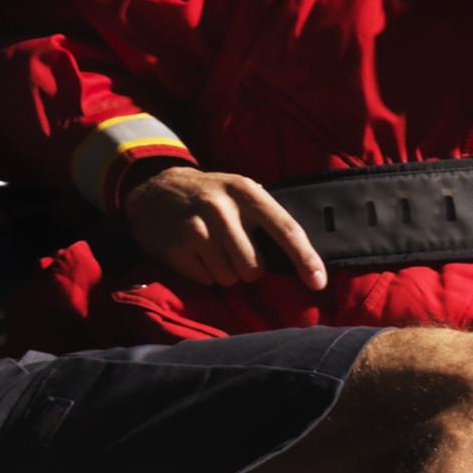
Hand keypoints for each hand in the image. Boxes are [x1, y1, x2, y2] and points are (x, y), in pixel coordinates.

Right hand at [111, 157, 329, 300]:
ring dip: (225, 272)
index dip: (305, 258)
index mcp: (246, 192)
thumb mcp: (237, 191)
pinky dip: (204, 273)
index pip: (285, 229)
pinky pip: (206, 280)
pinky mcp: (178, 248)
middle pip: (254, 268)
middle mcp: (222, 208)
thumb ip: (265, 217)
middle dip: (248, 269)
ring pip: (230, 278)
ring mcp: (198, 229)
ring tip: (211, 249)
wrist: (153, 189)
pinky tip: (194, 253)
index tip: (319, 283)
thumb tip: (301, 258)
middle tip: (232, 250)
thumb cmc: (208, 196)